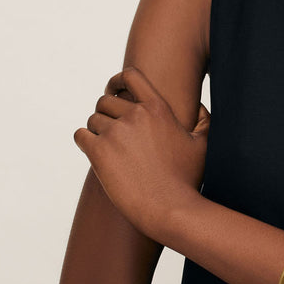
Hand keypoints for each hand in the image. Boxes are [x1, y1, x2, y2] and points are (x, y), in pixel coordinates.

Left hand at [73, 66, 209, 241]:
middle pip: (105, 101)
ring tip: (108, 147)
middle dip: (106, 114)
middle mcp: (135, 115)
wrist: (169, 208)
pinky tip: (94, 152)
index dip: (117, 80)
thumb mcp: (202, 144)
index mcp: (158, 108)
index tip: (113, 90)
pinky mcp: (99, 151)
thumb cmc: (187, 179)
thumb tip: (198, 107)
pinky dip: (84, 141)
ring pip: (93, 119)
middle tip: (112, 132)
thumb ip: (202, 120)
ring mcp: (116, 132)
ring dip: (96, 130)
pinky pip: (81, 135)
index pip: (130, 76)